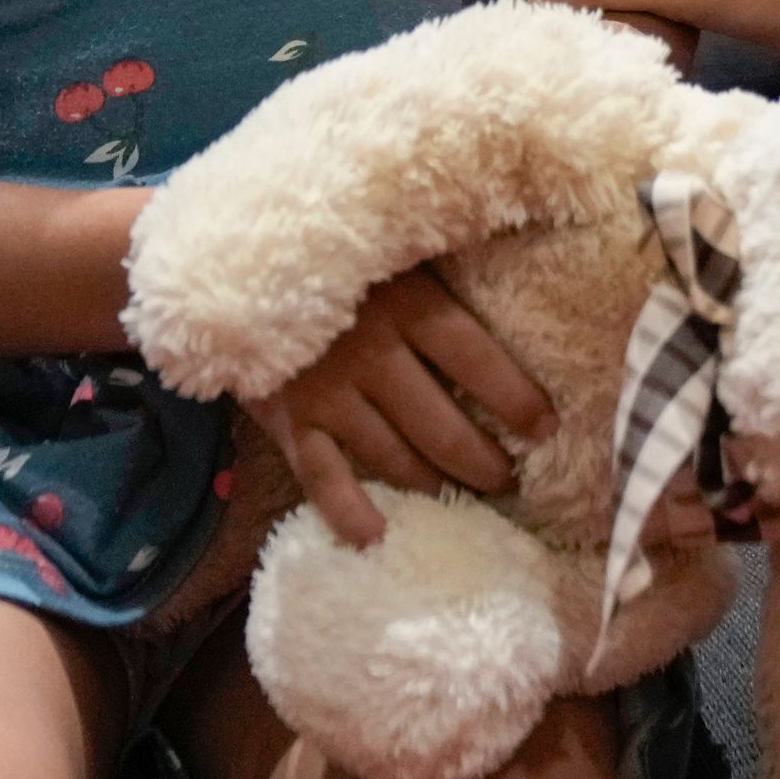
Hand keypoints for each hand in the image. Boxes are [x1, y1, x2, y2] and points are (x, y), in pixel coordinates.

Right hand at [260, 266, 555, 548]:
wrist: (234, 257)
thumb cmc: (333, 242)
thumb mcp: (395, 243)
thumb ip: (440, 263)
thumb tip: (517, 264)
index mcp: (408, 304)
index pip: (476, 360)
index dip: (515, 399)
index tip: (545, 428)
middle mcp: (372, 353)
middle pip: (440, 424)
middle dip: (480, 460)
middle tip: (508, 480)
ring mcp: (327, 392)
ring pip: (391, 455)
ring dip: (431, 483)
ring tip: (461, 499)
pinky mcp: (288, 419)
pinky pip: (321, 477)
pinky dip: (348, 511)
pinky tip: (376, 536)